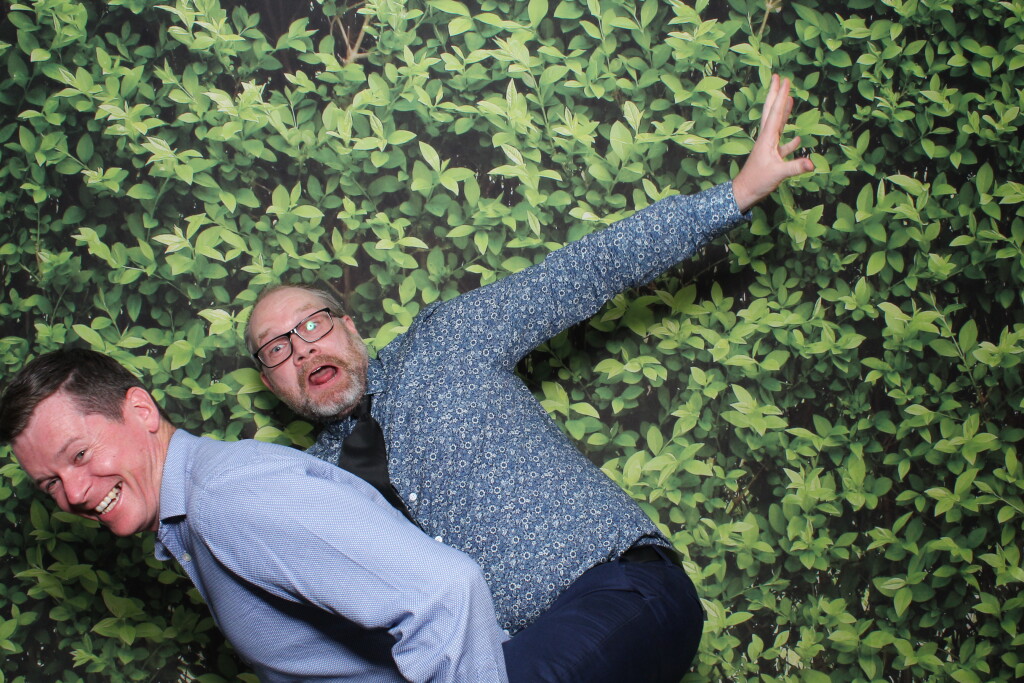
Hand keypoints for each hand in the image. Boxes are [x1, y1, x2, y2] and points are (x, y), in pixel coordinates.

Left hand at [732, 74, 814, 212]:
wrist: (744, 193)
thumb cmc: (757, 182)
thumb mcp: (778, 174)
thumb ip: (795, 167)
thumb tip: (812, 163)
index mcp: (767, 138)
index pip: (776, 112)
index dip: (781, 95)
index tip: (784, 80)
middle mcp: (767, 139)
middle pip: (772, 112)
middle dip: (776, 94)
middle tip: (779, 77)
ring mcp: (769, 148)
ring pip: (778, 125)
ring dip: (784, 111)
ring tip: (789, 98)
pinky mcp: (772, 158)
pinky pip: (783, 146)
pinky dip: (791, 141)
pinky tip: (798, 138)